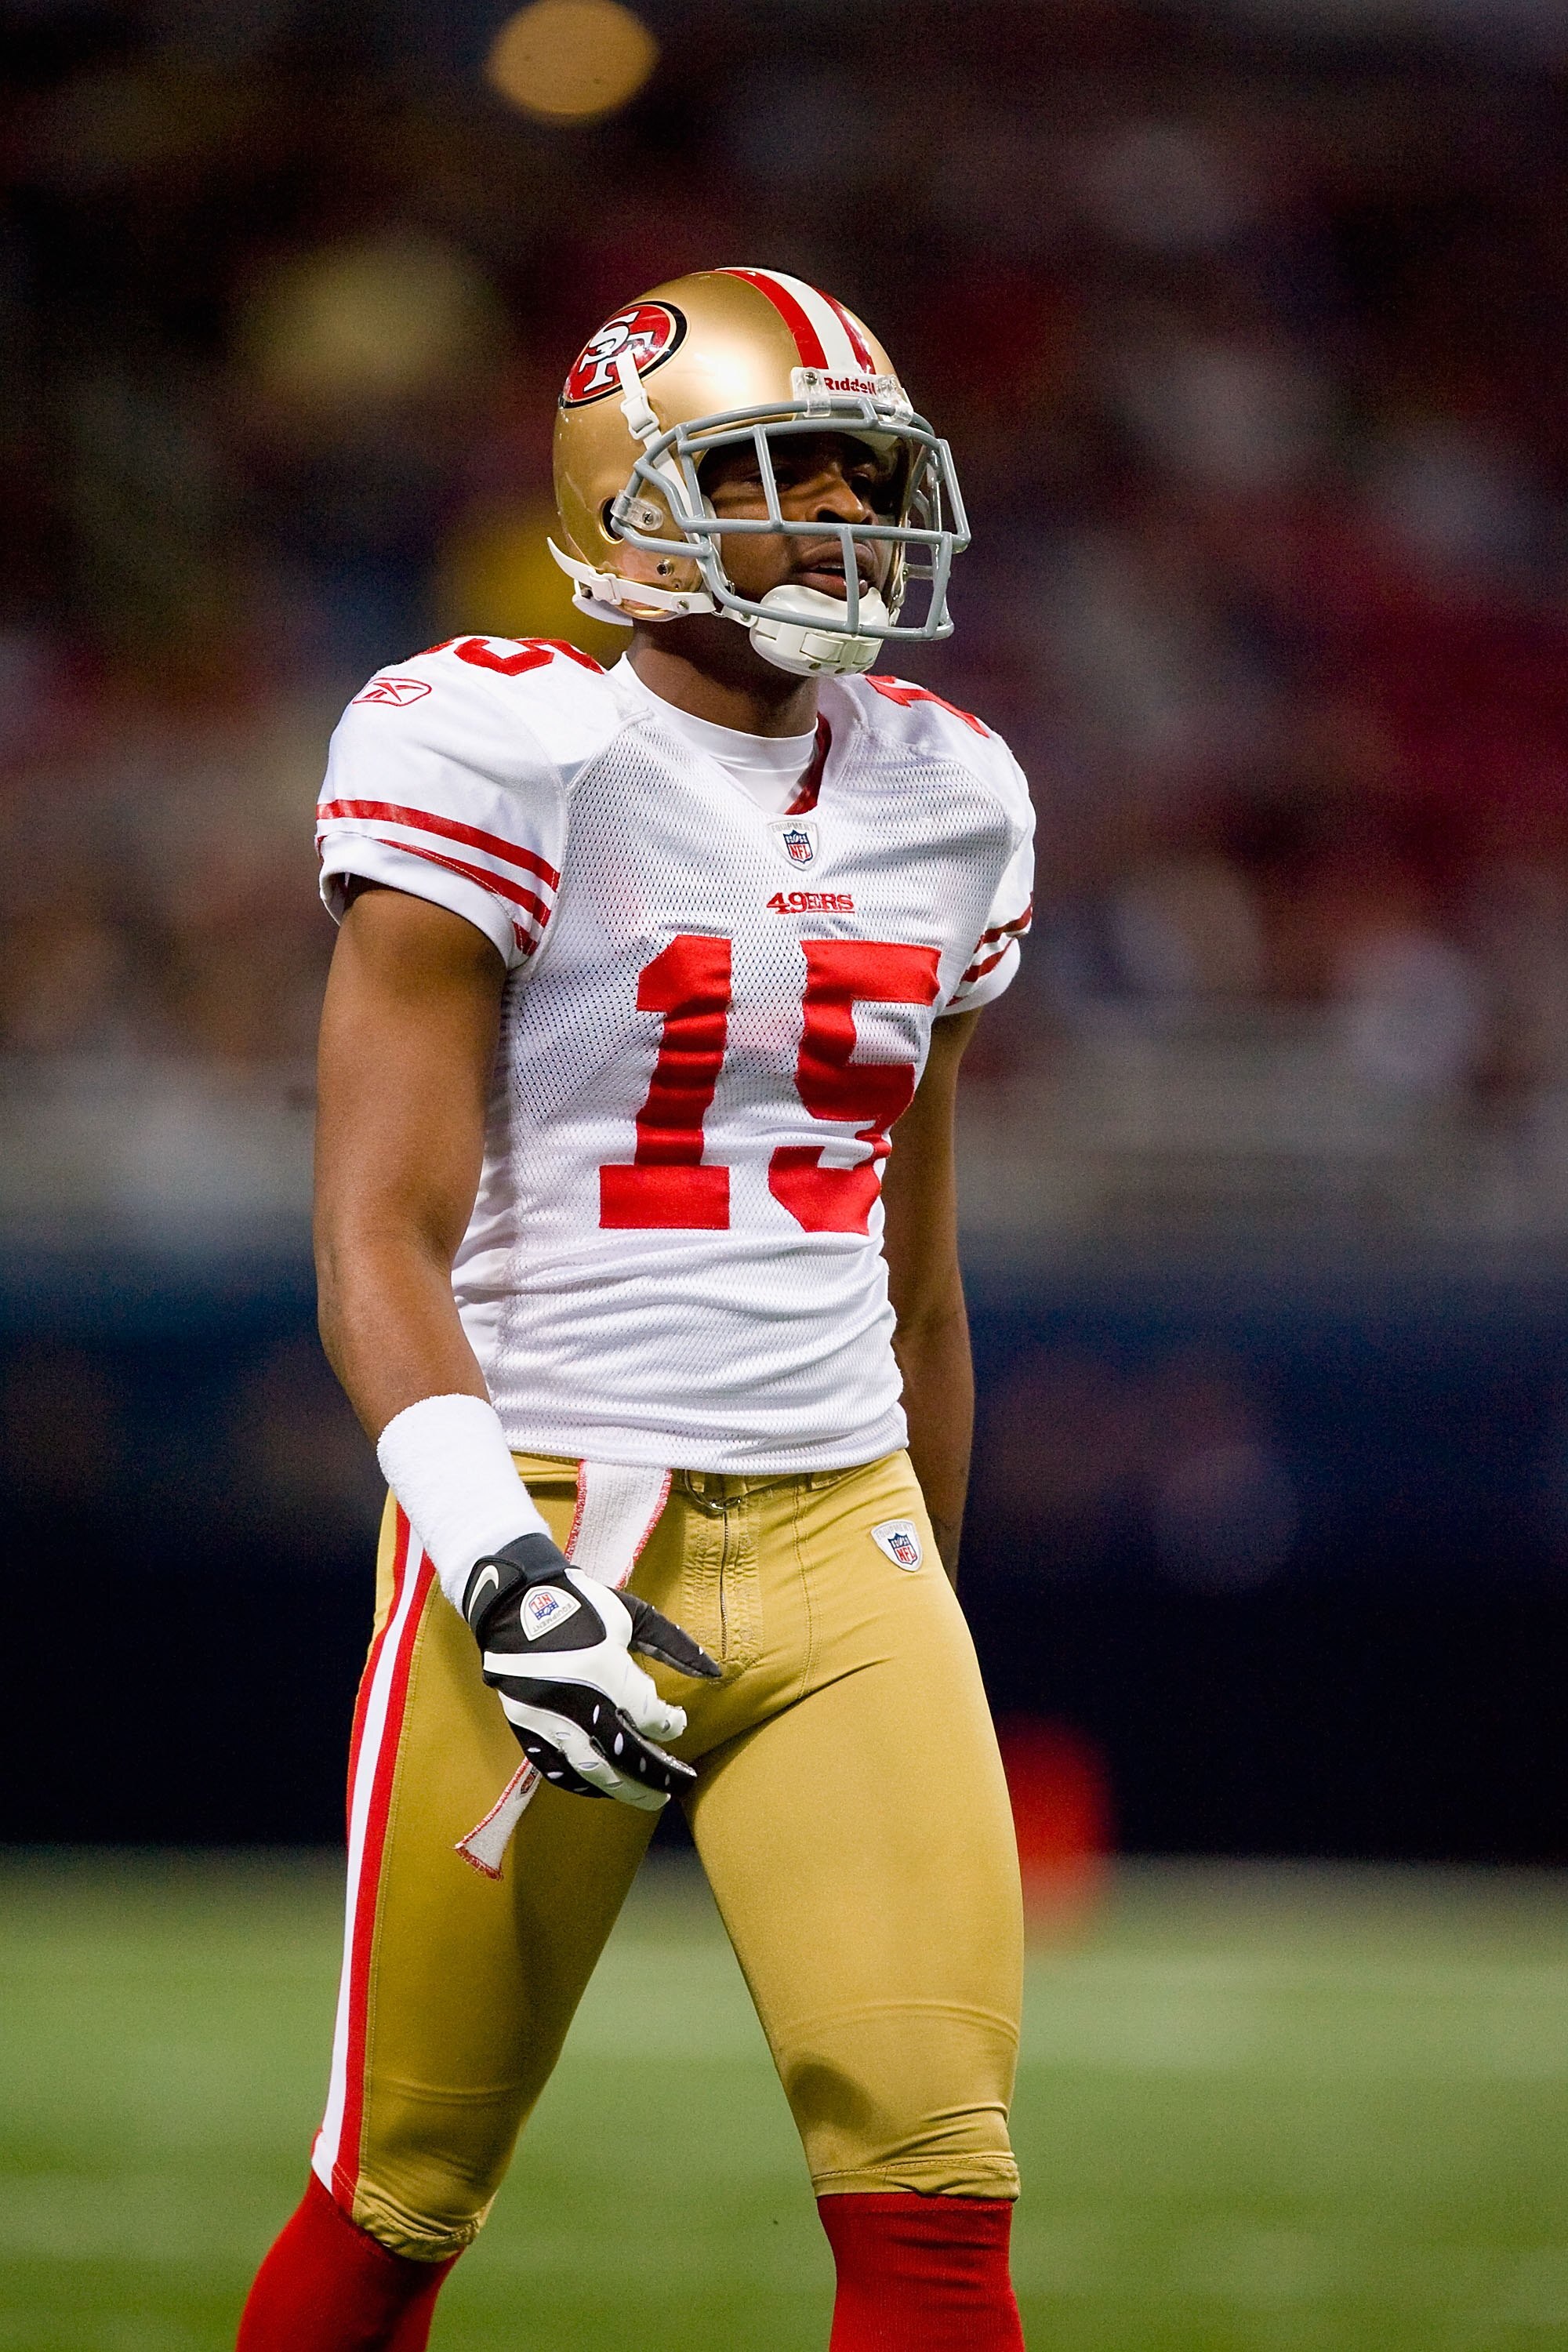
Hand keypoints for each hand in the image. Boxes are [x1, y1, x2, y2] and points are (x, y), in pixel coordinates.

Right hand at [462, 1532, 720, 1809]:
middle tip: (680, 1784)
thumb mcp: (633, 1615)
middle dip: (657, 1775)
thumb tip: (715, 1671)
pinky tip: (603, 1787)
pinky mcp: (525, 1727)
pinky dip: (581, 1783)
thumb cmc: (581, 1604)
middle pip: (625, 1755)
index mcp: (605, 1668)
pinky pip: (555, 1768)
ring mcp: (547, 1719)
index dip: (670, 1724)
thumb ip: (674, 1645)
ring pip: (591, 1769)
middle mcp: (577, 1701)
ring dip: (623, 1789)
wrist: (513, 1600)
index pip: (649, 1716)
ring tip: (648, 1797)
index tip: (677, 1721)